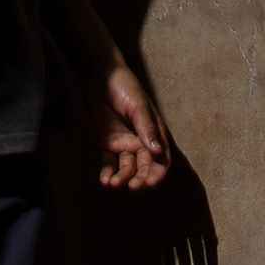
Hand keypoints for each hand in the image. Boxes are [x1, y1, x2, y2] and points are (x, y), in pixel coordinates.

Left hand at [95, 63, 168, 190]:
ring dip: (123, 177)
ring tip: (114, 183)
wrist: (102, 78)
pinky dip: (108, 172)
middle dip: (141, 178)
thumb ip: (147, 128)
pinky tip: (105, 181)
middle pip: (145, 166)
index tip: (152, 181)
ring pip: (127, 167)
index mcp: (155, 133)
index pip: (161, 158)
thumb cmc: (126, 88)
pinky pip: (109, 162)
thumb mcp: (138, 107)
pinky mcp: (107, 143)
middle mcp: (141, 142)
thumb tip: (157, 151)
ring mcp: (124, 144)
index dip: (158, 172)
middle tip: (134, 187)